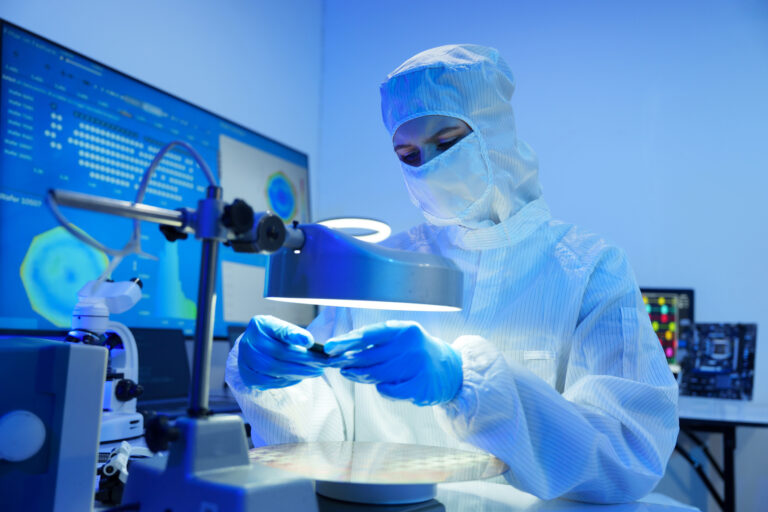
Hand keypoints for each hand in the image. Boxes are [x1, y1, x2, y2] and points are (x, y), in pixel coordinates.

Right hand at [237, 315, 326, 389]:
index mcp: (260, 325)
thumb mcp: (281, 328)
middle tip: (323, 363)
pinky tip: (301, 377)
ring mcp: (246, 362)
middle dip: (305, 360)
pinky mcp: (249, 378)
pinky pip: (272, 382)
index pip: (279, 331)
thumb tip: (308, 342)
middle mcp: (249, 343)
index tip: (311, 342)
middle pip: (280, 354)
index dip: (295, 336)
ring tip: (317, 371)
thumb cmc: (272, 337)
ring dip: (300, 372)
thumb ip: (293, 333)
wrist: (252, 350)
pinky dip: (289, 380)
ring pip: (277, 370)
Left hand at [324, 320, 461, 405]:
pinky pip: (389, 390)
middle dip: (348, 362)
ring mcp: (417, 367)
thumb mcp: (399, 338)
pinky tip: (381, 385)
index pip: (369, 334)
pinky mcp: (420, 386)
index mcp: (404, 329)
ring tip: (350, 373)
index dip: (346, 342)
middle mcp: (412, 346)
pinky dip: (381, 388)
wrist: (449, 370)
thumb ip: (375, 342)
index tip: (329, 348)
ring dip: (359, 376)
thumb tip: (341, 350)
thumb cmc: (414, 352)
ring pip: (376, 375)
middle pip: (370, 357)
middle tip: (334, 364)